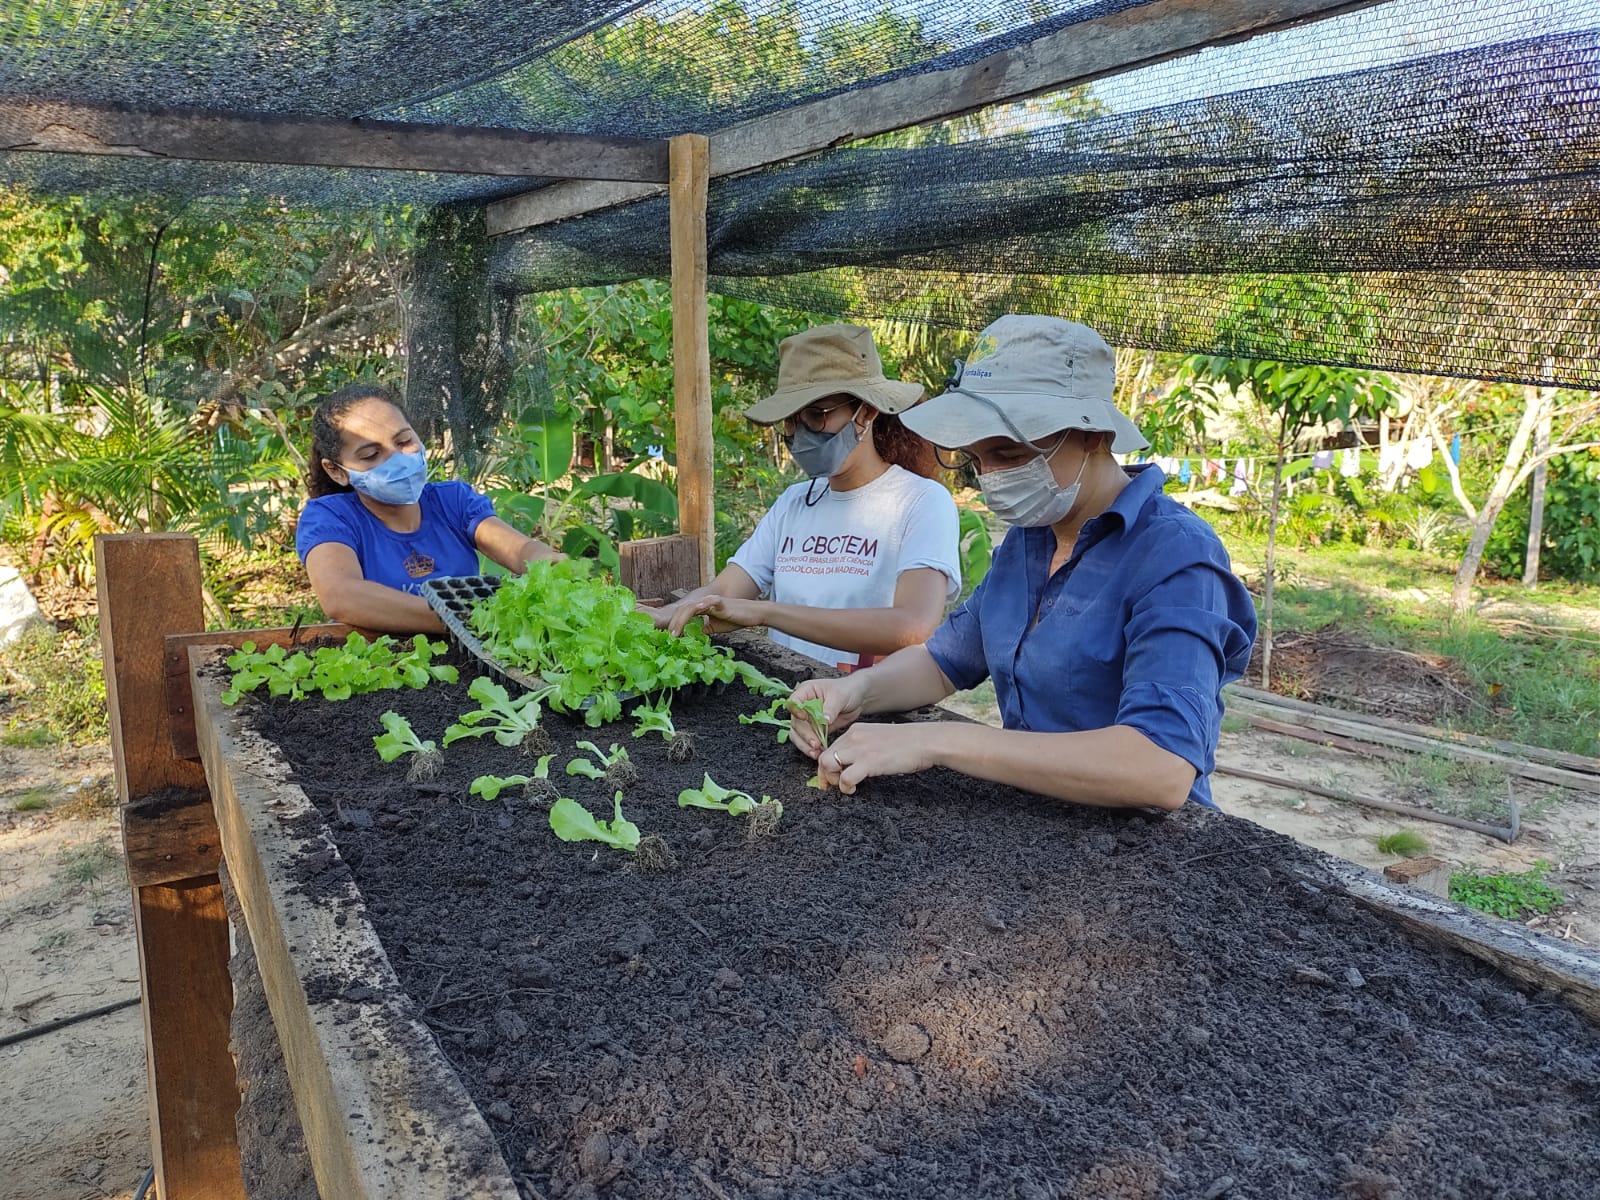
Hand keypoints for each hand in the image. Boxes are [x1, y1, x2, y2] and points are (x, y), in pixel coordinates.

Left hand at [666, 594, 762, 636]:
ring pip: (688, 608)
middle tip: (667, 638)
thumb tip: (689, 638)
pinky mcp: (718, 601)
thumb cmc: (735, 619)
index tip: (668, 638)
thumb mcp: (714, 627)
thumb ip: (701, 630)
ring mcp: (709, 600)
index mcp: (700, 607)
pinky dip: (695, 611)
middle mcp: (702, 602)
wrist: (752, 614)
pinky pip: (704, 604)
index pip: (681, 614)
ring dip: (679, 621)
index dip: (673, 624)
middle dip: (671, 624)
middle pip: (680, 610)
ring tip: (674, 634)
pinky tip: (688, 619)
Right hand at [785, 675, 868, 758]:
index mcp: (806, 692)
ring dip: (805, 744)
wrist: (858, 698)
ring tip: (816, 752)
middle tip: (815, 743)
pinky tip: (819, 752)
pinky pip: (807, 740)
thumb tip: (824, 720)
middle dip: (804, 734)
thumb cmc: (847, 690)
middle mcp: (803, 705)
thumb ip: (830, 708)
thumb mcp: (840, 696)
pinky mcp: (814, 729)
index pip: (793, 702)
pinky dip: (811, 747)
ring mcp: (807, 719)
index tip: (804, 719)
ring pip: (798, 734)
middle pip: (795, 722)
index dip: (796, 711)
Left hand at [813, 723, 938, 794]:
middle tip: (833, 785)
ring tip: (845, 786)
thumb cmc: (908, 743)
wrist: (925, 741)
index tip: (831, 776)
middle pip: (824, 756)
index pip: (830, 747)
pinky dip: (845, 787)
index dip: (827, 765)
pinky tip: (854, 789)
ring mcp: (860, 749)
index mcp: (855, 731)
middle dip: (825, 774)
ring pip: (828, 764)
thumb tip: (853, 763)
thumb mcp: (878, 739)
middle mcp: (854, 737)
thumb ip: (863, 747)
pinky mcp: (869, 762)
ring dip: (832, 779)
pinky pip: (845, 778)